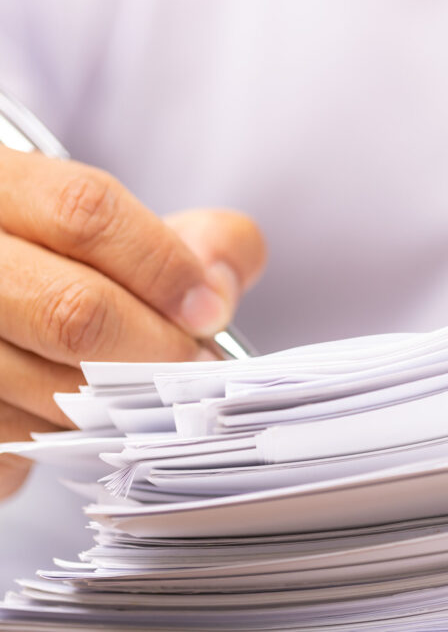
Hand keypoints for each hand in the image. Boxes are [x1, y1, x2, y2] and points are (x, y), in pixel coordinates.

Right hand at [0, 146, 265, 498]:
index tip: (209, 310)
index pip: (84, 211)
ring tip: (146, 394)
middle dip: (158, 348)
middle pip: (73, 311)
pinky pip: (17, 444)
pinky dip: (69, 440)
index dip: (164, 265)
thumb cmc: (62, 265)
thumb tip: (218, 290)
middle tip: (196, 366)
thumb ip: (196, 238)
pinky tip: (84, 417)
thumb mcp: (123, 232)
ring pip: (49, 388)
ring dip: (121, 403)